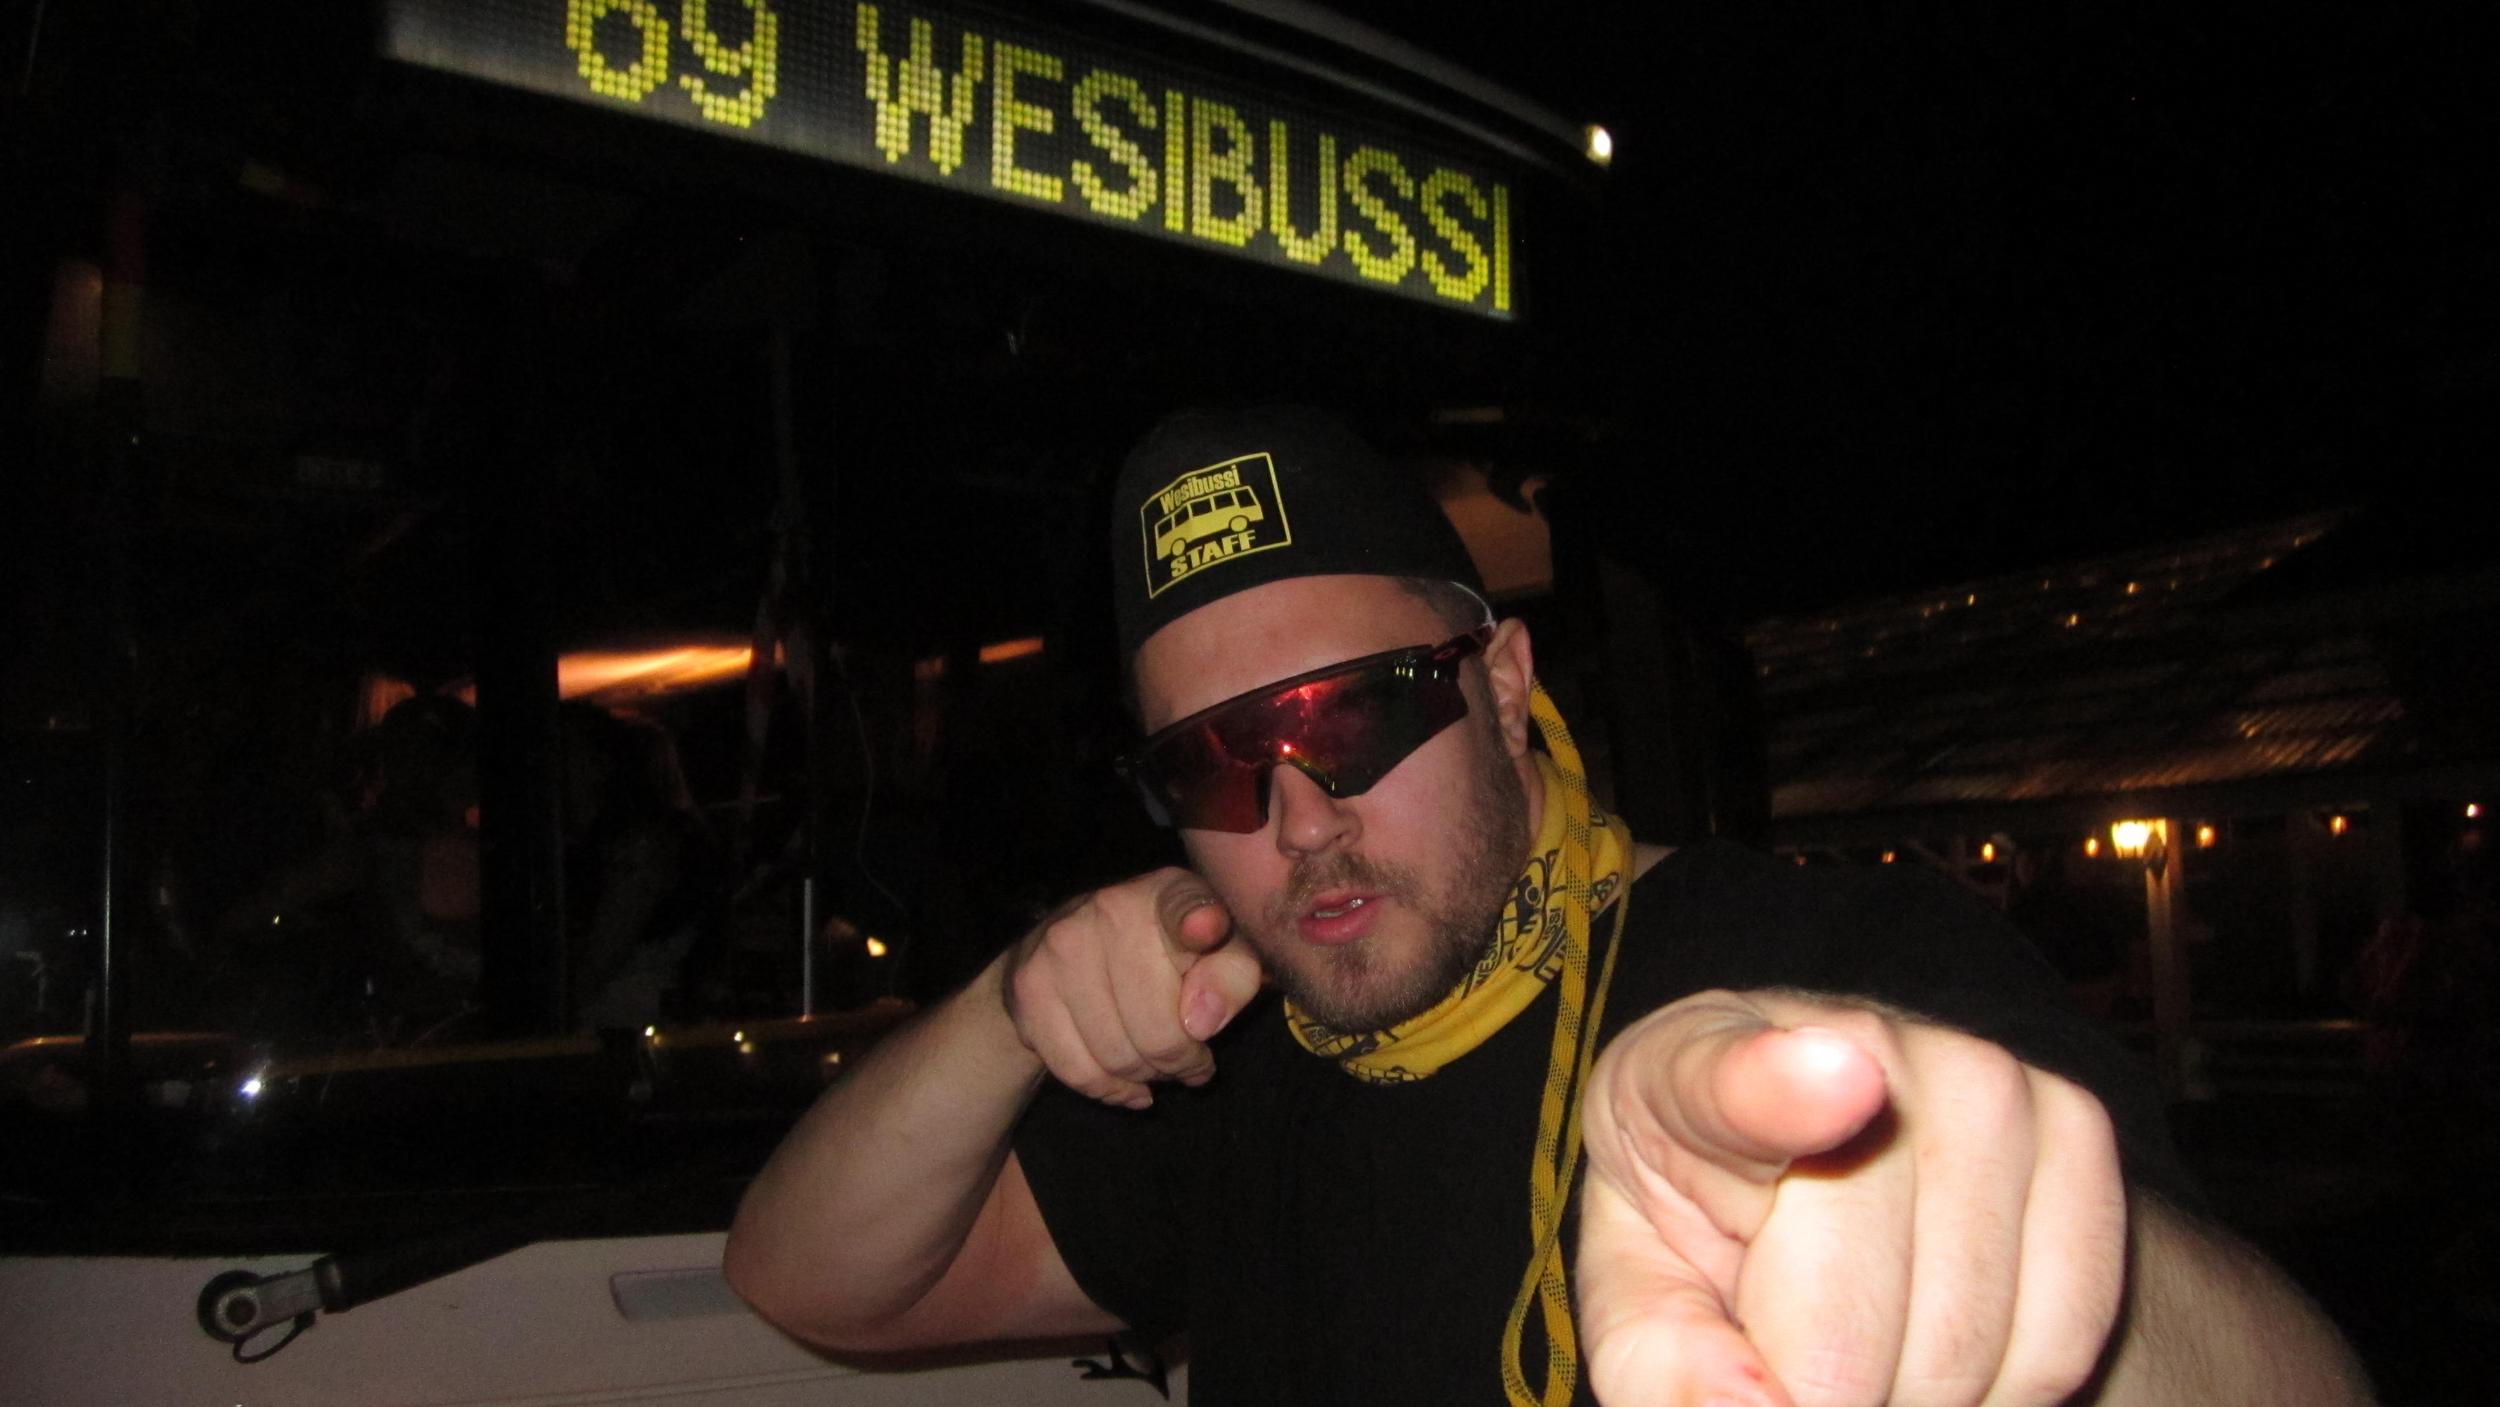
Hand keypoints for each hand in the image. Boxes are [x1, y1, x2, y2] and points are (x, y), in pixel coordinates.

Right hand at [1000, 868, 1265, 1109]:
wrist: (1069, 949)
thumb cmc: (1168, 955)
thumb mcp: (1220, 954)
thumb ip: (1233, 975)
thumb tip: (1201, 1021)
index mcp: (1167, 891)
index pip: (1187, 906)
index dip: (1203, 925)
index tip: (1207, 932)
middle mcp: (1108, 908)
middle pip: (1159, 1028)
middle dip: (1183, 1061)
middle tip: (1191, 1062)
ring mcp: (1060, 947)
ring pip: (1117, 1057)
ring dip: (1146, 1077)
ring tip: (1157, 1066)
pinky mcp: (1028, 988)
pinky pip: (1078, 1070)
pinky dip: (1109, 1089)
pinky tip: (1128, 1084)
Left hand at [1576, 990, 2128, 1406]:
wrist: (1822, 1142)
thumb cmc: (1704, 1219)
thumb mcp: (1638, 1286)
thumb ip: (1662, 1358)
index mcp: (1694, 1072)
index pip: (1742, 1085)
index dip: (1787, 1086)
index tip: (1841, 1074)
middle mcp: (1853, 1041)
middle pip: (1851, 1324)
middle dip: (1822, 1394)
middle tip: (1792, 1353)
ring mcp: (1981, 1077)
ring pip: (1966, 1347)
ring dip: (1913, 1396)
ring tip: (1861, 1334)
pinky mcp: (2076, 1124)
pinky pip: (2061, 1339)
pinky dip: (2004, 1387)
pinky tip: (1939, 1336)